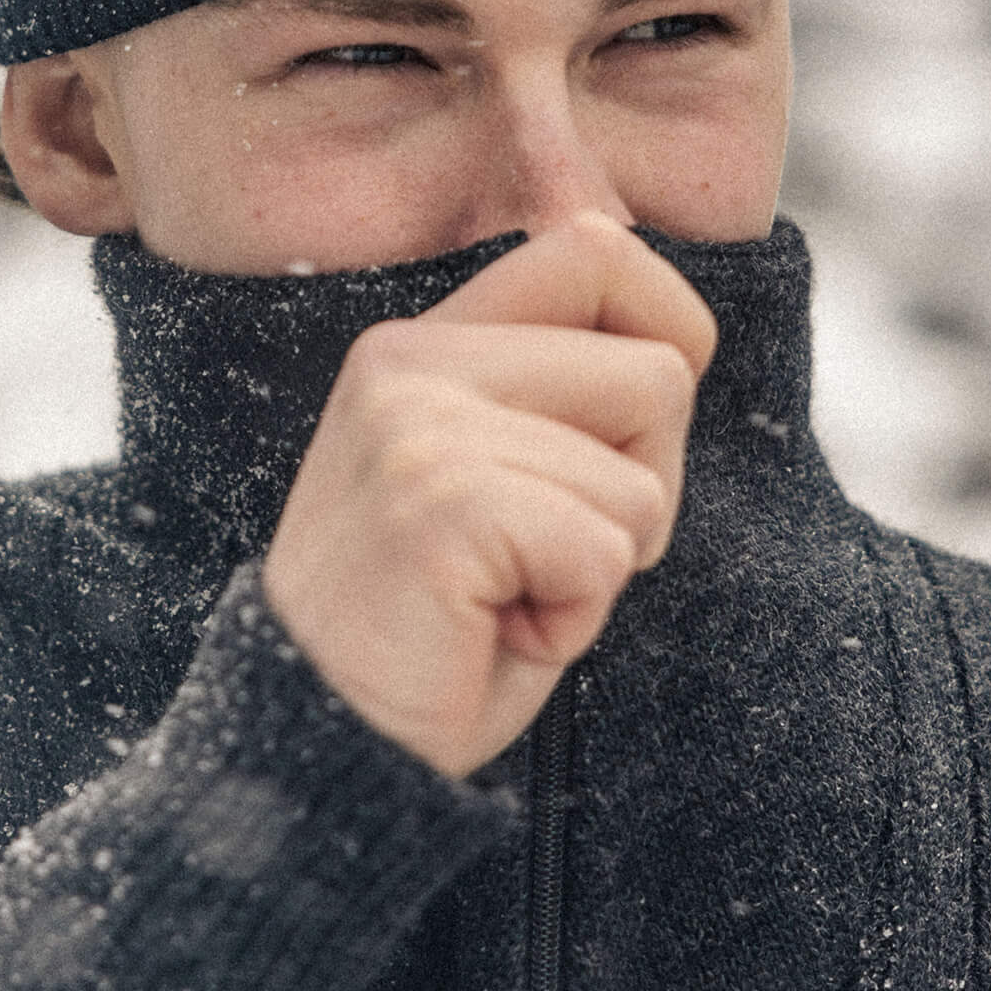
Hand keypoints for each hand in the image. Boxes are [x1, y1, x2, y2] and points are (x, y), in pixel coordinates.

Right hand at [260, 210, 715, 777]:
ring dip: (605, 565)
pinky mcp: (439, 504)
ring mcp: (419, 427)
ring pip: (642, 479)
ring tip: (506, 594)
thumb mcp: (494, 475)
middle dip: (646, 479)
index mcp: (426, 343)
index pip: (595, 247)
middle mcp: (415, 361)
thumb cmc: (434, 625)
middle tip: (552, 550)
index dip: (668, 326)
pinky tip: (493, 631)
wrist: (315, 742)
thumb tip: (676, 346)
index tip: (637, 429)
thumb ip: (556, 396)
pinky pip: (603, 552)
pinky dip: (575, 619)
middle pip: (657, 370)